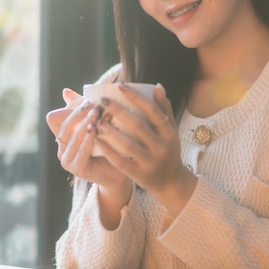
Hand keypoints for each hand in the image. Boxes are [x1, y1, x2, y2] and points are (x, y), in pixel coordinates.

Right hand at [46, 88, 132, 211]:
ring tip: (96, 115)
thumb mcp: (96, 123)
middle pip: (64, 127)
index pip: (57, 119)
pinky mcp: (76, 170)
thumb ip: (83, 109)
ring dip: (84, 125)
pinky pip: (80, 152)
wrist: (121, 170)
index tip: (87, 101)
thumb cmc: (108, 144)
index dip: (71, 109)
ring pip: (72, 138)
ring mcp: (67, 161)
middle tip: (93, 106)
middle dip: (79, 115)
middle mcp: (61, 149)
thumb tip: (65, 91)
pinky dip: (87, 141)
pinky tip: (95, 131)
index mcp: (63, 137)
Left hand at [95, 83, 196, 216]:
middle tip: (103, 100)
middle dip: (118, 111)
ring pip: (128, 144)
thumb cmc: (168, 149)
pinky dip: (109, 151)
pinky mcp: (140, 175)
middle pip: (138, 125)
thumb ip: (164, 109)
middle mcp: (162, 147)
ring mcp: (151, 162)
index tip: (121, 85)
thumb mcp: (171, 130)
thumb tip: (157, 86)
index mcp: (170, 132)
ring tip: (97, 120)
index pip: (153, 111)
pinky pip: (121, 162)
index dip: (136, 97)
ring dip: (110, 131)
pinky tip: (98, 140)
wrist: (171, 182)